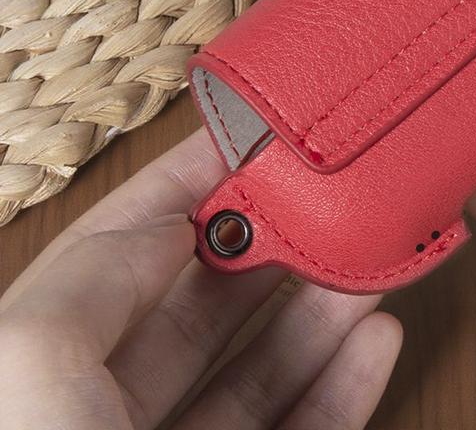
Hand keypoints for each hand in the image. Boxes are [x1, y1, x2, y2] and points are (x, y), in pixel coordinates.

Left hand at [0, 132, 400, 429]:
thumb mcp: (32, 377)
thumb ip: (91, 281)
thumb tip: (161, 227)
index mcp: (39, 372)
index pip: (114, 251)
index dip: (178, 188)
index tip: (242, 139)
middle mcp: (100, 414)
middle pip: (198, 302)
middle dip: (265, 243)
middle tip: (320, 199)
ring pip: (255, 365)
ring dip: (315, 308)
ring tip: (364, 259)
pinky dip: (339, 385)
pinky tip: (374, 339)